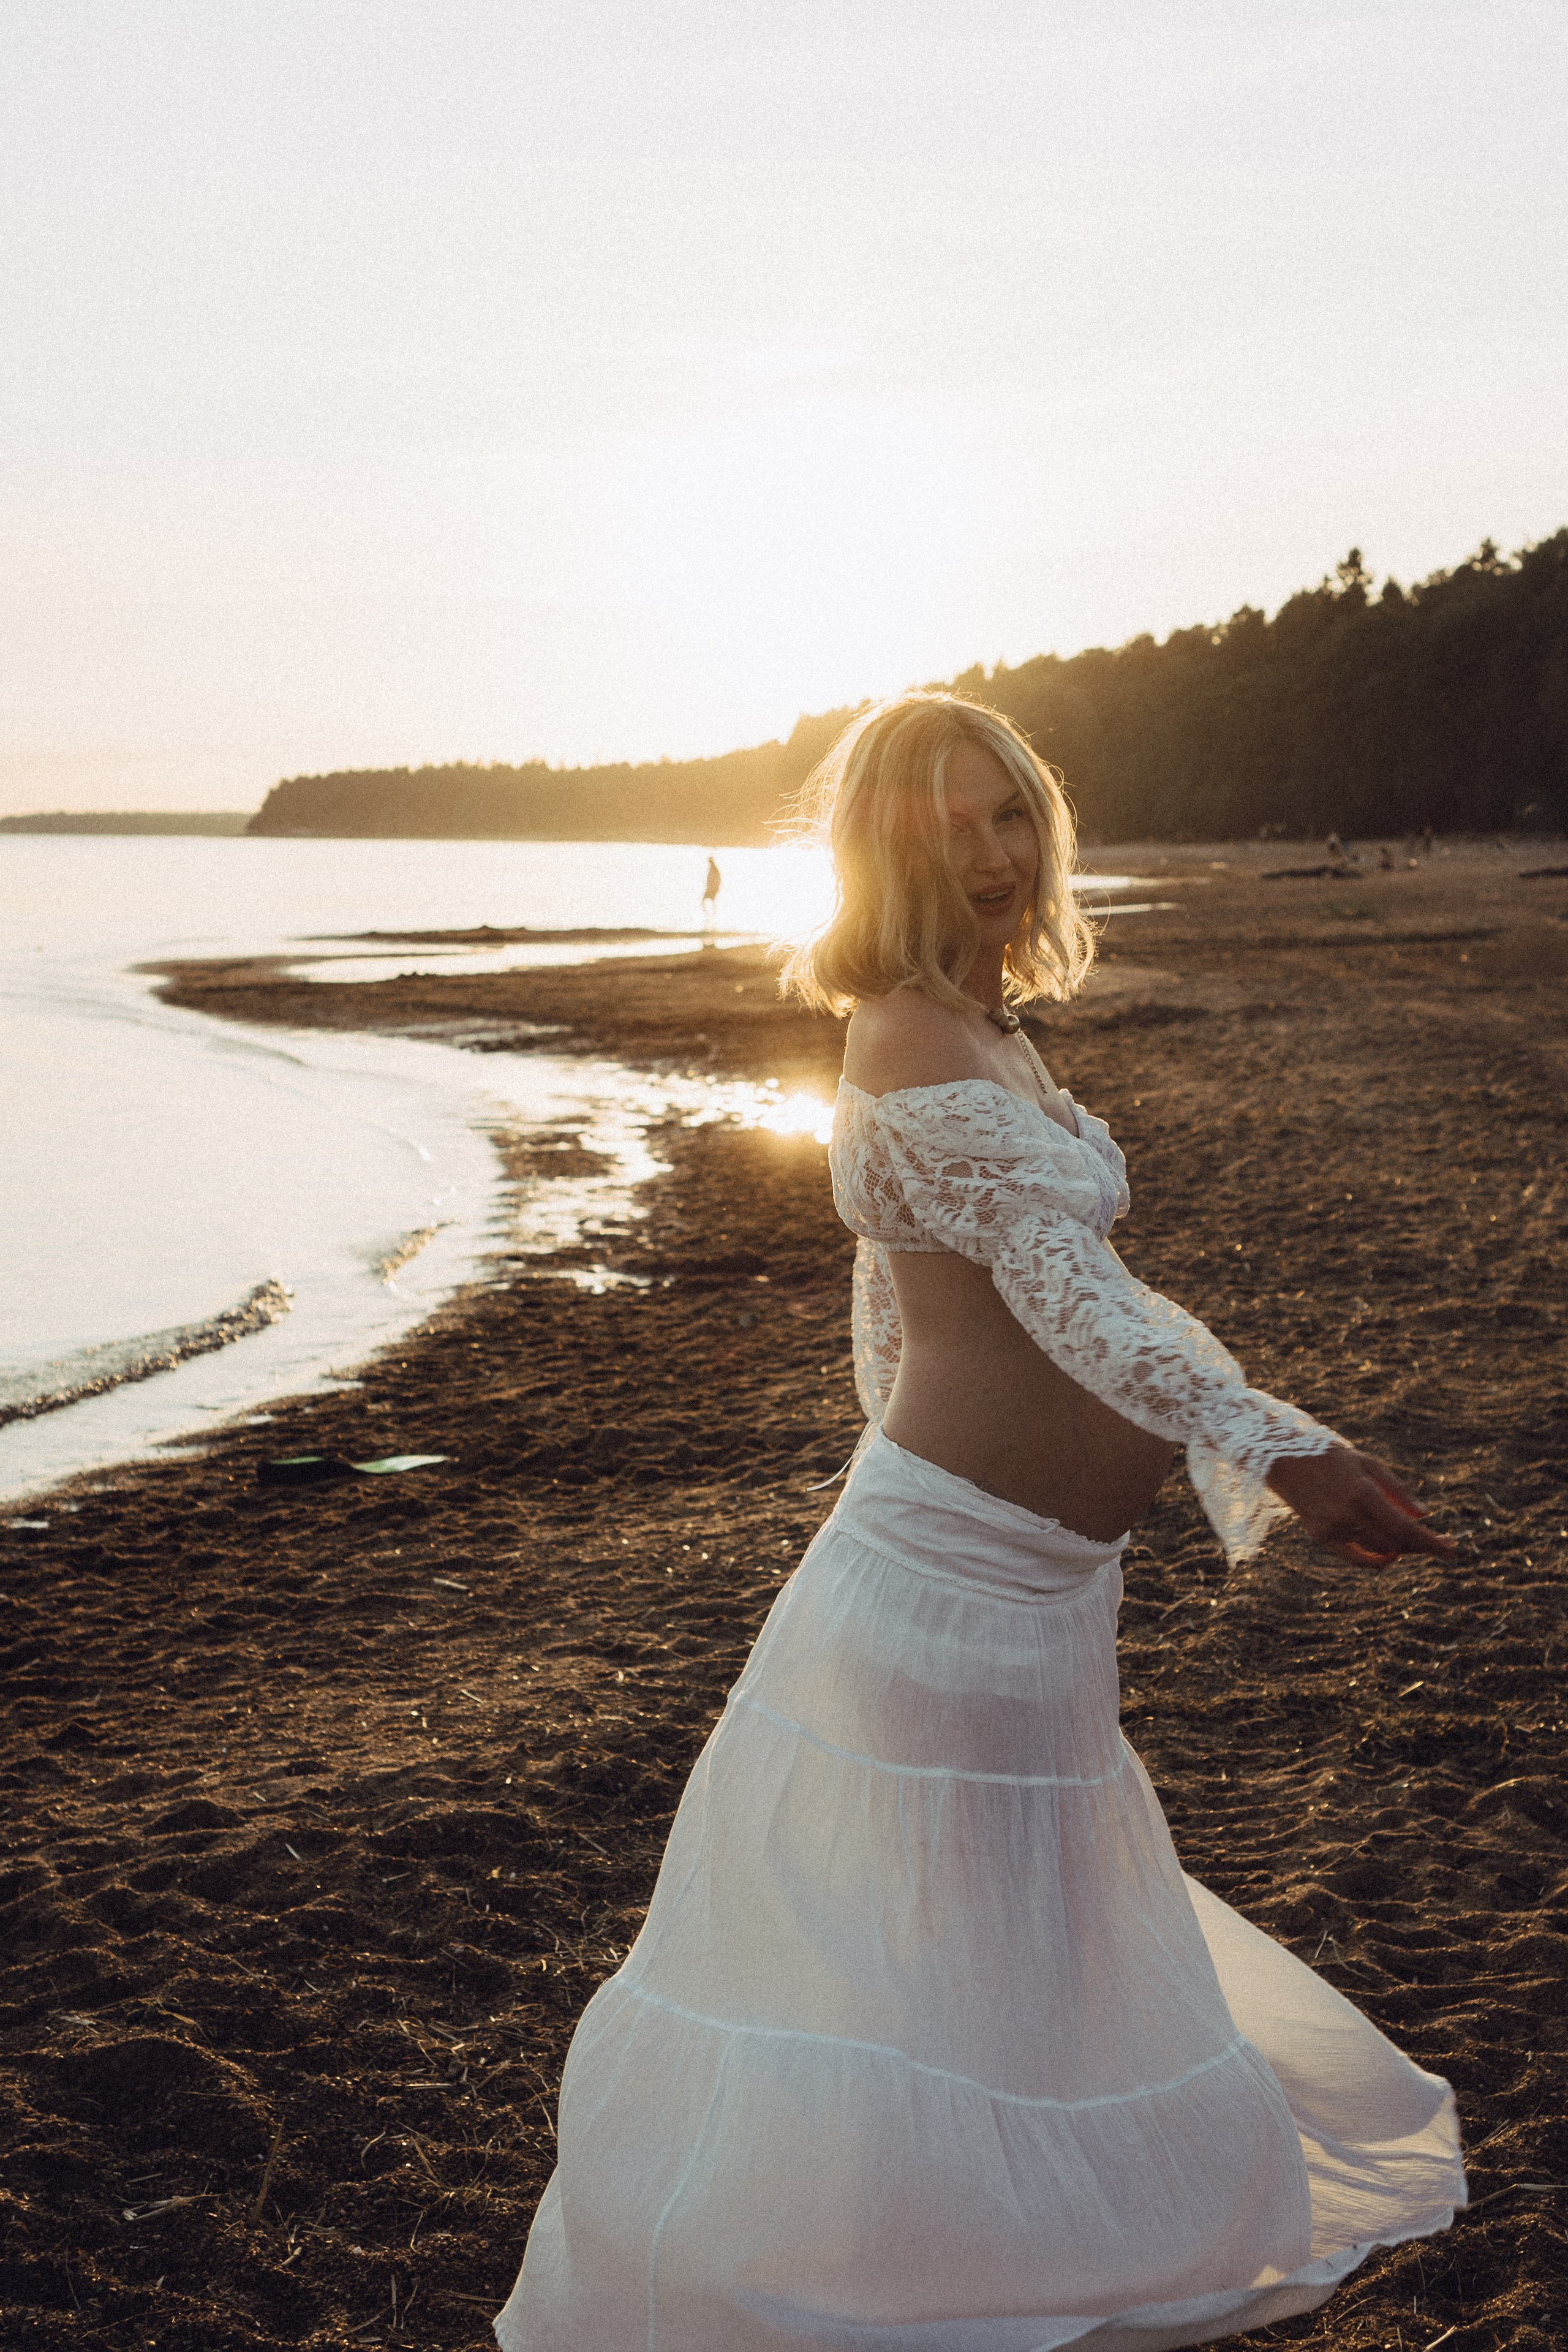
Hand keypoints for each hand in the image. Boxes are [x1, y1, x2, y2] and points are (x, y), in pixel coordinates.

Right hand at [1266, 1446, 1457, 1565]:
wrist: (1284, 1460)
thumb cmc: (1331, 1457)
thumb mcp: (1367, 1463)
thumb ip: (1398, 1490)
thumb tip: (1424, 1516)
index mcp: (1362, 1491)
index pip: (1405, 1527)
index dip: (1431, 1542)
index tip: (1452, 1550)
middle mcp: (1348, 1513)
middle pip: (1396, 1542)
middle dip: (1421, 1546)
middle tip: (1437, 1544)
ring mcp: (1333, 1528)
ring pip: (1379, 1550)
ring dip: (1400, 1549)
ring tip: (1411, 1541)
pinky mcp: (1321, 1537)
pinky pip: (1356, 1558)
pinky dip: (1376, 1559)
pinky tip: (1389, 1554)